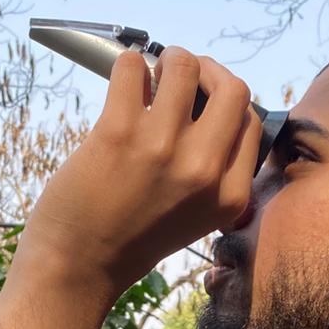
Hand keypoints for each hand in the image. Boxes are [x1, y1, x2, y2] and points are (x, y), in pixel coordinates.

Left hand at [18, 47, 259, 297]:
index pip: (250, 121)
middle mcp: (203, 170)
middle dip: (208, 71)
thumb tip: (208, 109)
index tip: (203, 99)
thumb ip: (213, 174)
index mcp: (228, 195)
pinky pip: (133, 68)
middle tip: (181, 77)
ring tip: (150, 76)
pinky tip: (122, 85)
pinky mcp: (118, 133)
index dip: (226, 102)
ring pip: (184, 66)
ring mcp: (162, 148)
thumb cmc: (130, 241)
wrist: (78, 267)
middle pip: (232, 88)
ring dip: (167, 61)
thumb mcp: (194, 218)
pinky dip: (128, 66)